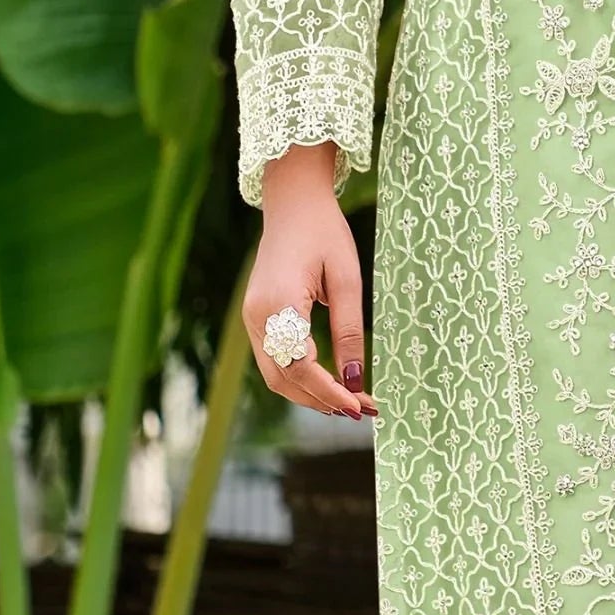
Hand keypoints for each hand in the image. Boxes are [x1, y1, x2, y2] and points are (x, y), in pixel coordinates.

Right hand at [244, 143, 373, 420]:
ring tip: (350, 402)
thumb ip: (349, 332)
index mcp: (277, 304)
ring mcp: (250, 319)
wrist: (293, 204)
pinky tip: (330, 383)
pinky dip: (300, 378)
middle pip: (284, 380)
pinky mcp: (254, 318)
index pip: (301, 367)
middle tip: (364, 410)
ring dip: (311, 395)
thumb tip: (354, 380)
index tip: (361, 407)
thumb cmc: (325, 234)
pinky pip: (274, 361)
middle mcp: (255, 317)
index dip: (330, 393)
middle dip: (322, 401)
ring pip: (276, 376)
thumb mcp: (347, 280)